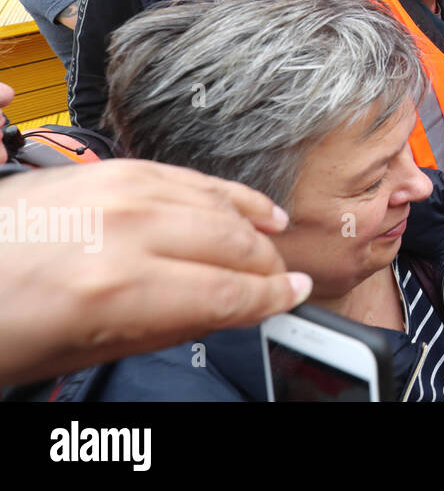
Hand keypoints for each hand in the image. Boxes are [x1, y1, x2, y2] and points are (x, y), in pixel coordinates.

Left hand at [0, 160, 311, 386]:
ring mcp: (114, 190)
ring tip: (276, 242)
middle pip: (232, 244)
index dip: (270, 300)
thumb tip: (222, 311)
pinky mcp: (106, 170)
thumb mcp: (75, 350)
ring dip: (254, 226)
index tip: (291, 301)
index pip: (228, 293)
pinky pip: (185, 177)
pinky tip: (242, 206)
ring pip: (216, 204)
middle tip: (286, 283)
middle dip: (267, 267)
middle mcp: (123, 230)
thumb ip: (163, 327)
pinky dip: (223, 192)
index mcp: (115, 289)